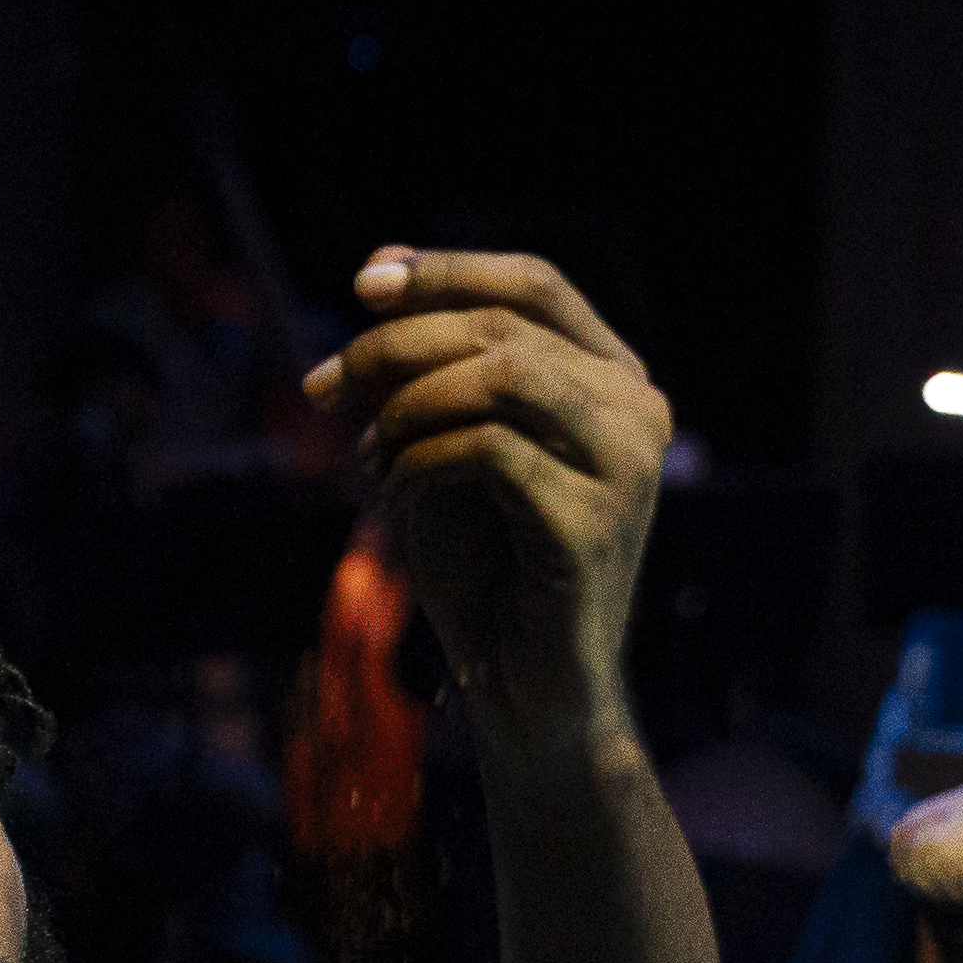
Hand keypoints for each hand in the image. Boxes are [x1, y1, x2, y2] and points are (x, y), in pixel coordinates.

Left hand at [301, 250, 671, 736]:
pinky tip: (394, 501)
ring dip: (406, 407)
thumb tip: (376, 284)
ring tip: (370, 456)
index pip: (534, 285)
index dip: (445, 271)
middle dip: (395, 347)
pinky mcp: (592, 525)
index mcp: (613, 380)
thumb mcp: (446, 449)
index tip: (362, 284)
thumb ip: (430, 374)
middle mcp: (637, 410)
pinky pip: (485, 452)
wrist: (522, 690)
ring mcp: (627, 467)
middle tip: (325, 387)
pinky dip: (417, 466)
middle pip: (502, 327)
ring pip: (499, 377)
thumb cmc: (484, 570)